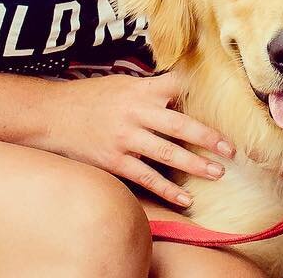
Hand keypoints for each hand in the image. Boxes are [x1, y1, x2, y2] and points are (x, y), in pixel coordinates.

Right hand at [37, 71, 235, 207]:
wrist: (50, 116)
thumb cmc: (89, 98)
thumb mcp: (121, 84)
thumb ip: (150, 88)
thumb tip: (179, 87)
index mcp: (141, 91)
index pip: (179, 87)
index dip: (202, 92)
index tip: (228, 100)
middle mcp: (136, 113)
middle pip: (181, 125)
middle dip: (209, 137)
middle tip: (231, 148)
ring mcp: (125, 139)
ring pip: (168, 153)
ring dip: (196, 165)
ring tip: (218, 172)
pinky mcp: (115, 161)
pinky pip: (146, 178)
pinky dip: (167, 190)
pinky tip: (185, 199)